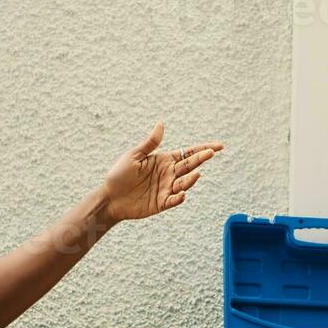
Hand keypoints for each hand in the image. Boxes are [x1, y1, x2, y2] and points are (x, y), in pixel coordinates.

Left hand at [100, 122, 224, 226]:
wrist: (110, 197)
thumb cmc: (119, 174)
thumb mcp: (134, 155)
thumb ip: (150, 143)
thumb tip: (161, 124)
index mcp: (164, 160)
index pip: (187, 153)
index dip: (203, 149)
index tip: (217, 146)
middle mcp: (169, 174)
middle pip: (190, 165)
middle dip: (202, 158)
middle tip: (211, 152)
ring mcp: (166, 189)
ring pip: (184, 183)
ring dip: (191, 179)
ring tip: (196, 174)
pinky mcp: (162, 203)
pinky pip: (174, 200)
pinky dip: (179, 197)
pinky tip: (181, 193)